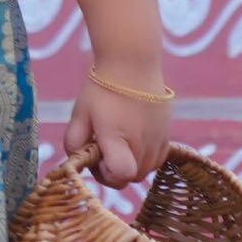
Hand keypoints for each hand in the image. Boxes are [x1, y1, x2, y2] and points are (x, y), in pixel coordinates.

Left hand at [63, 74, 170, 189]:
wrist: (132, 63)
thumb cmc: (102, 89)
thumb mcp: (79, 114)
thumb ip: (73, 143)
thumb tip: (77, 160)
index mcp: (118, 139)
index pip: (120, 177)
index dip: (106, 175)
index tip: (98, 157)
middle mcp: (142, 144)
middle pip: (131, 178)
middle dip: (114, 170)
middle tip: (102, 145)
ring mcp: (158, 141)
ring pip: (145, 171)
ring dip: (130, 163)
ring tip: (118, 140)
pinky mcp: (167, 135)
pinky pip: (157, 160)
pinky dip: (144, 157)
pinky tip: (132, 138)